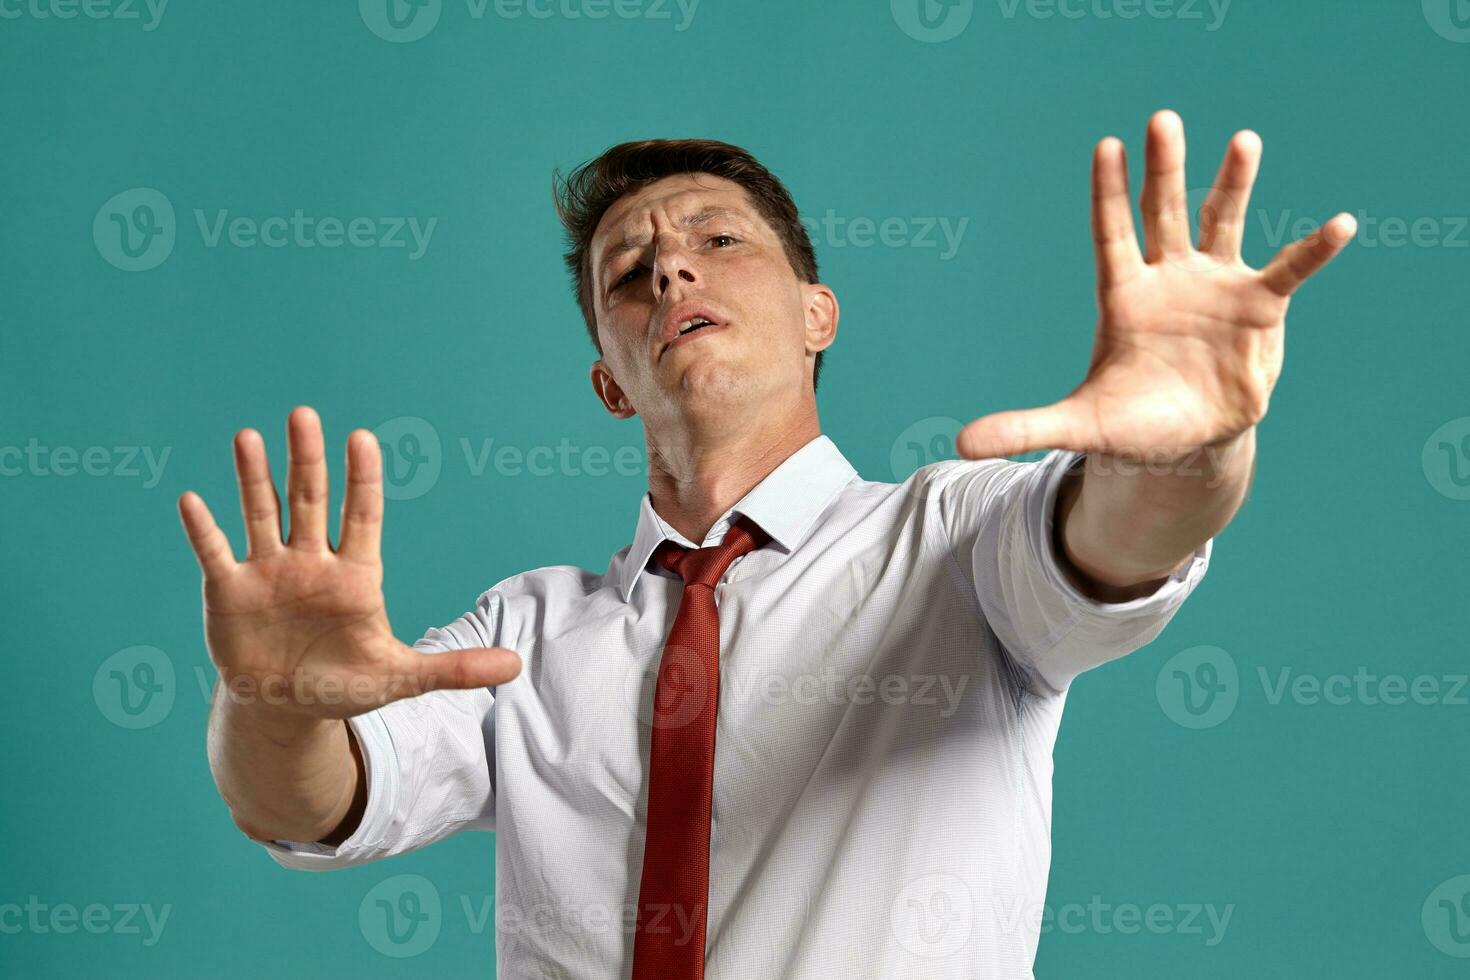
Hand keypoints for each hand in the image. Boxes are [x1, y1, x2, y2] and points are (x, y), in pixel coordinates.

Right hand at [178, 406, 520, 720]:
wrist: (287, 706)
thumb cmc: (345, 682)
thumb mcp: (401, 679)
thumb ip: (454, 668)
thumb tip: (516, 666)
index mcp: (355, 574)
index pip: (362, 515)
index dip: (361, 479)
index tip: (362, 438)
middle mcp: (311, 561)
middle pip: (309, 500)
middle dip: (306, 459)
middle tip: (304, 415)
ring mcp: (269, 572)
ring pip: (261, 514)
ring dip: (253, 478)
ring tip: (248, 436)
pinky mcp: (230, 592)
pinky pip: (215, 554)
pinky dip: (204, 530)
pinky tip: (192, 500)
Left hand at [956, 110, 1355, 461]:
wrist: (1187, 439)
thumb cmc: (1131, 421)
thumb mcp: (1078, 426)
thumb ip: (1024, 427)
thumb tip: (958, 443)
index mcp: (1124, 298)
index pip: (1112, 235)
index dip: (1110, 195)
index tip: (1105, 147)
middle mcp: (1169, 280)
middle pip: (1164, 213)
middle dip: (1164, 169)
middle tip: (1161, 119)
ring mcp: (1215, 287)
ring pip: (1222, 224)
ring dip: (1232, 184)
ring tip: (1244, 140)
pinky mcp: (1257, 308)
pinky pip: (1287, 271)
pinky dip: (1312, 250)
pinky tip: (1339, 224)